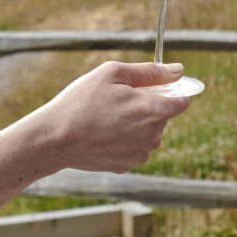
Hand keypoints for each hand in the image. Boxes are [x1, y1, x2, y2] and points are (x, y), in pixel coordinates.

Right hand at [30, 61, 189, 172]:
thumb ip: (151, 72)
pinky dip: (123, 139)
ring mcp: (139, 155)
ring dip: (135, 123)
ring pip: (147, 133)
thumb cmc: (82, 101)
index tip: (153, 87)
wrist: (54, 139)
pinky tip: (102, 133)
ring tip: (106, 116)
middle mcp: (153, 137)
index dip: (170, 90)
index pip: (182, 101)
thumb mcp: (114, 73)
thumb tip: (178, 70)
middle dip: (147, 105)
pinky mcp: (125, 166)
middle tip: (118, 98)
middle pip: (162, 116)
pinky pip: (133, 147)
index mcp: (155, 112)